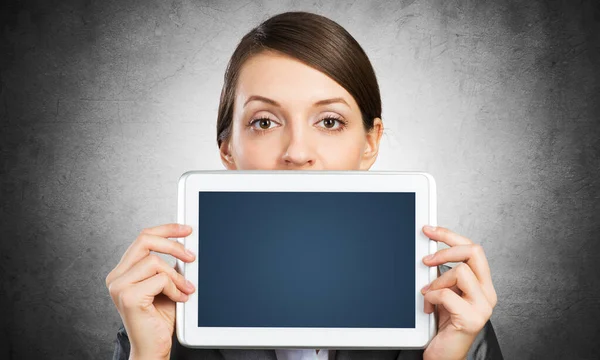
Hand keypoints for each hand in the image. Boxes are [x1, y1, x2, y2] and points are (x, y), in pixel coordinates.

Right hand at [105, 224, 195, 359]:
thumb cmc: (159, 318)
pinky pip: (160, 279)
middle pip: (145, 240)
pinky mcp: (128, 297)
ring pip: (155, 261)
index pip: (143, 238)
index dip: (166, 229)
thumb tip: (185, 246)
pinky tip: (179, 299)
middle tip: (191, 256)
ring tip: (185, 290)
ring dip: (177, 276)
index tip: (186, 229)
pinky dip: (175, 288)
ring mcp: (119, 286)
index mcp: (123, 271)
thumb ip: (167, 266)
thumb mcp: (165, 285)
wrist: (153, 347)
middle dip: (173, 244)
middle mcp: (116, 276)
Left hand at [420, 225, 497, 359]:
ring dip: (436, 281)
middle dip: (445, 250)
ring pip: (460, 271)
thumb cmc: (444, 324)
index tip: (429, 230)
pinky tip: (427, 306)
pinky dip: (431, 297)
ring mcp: (482, 306)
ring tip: (428, 294)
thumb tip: (428, 250)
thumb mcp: (445, 292)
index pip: (473, 248)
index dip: (449, 235)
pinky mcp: (471, 319)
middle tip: (426, 259)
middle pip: (474, 251)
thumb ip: (444, 273)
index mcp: (482, 283)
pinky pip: (447, 294)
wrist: (443, 354)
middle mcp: (488, 293)